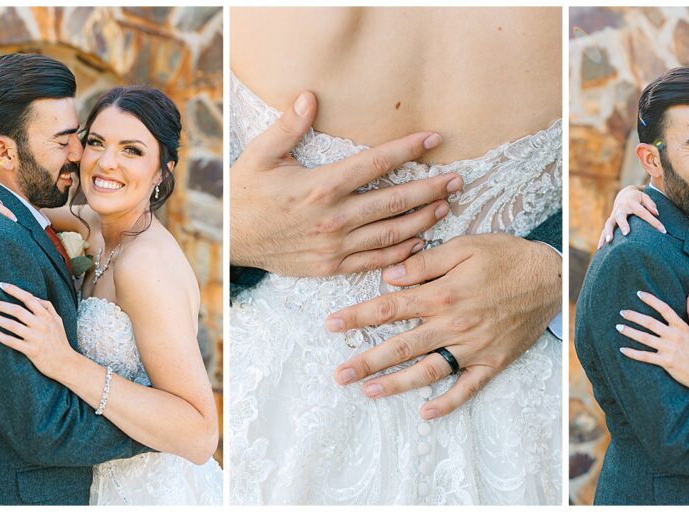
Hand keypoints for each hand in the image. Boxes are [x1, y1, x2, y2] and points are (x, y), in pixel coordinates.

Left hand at [0, 282, 75, 378]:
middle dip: (1, 305)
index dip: (14, 290)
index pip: (29, 298)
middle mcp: (42, 325)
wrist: (66, 363)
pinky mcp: (31, 350)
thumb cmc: (60, 341)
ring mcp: (36, 338)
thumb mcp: (58, 321)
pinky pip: (11, 341)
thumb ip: (48, 308)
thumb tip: (34, 298)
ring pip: (12, 325)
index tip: (1, 285)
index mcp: (48, 316)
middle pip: (17, 310)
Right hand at [230, 91, 462, 276]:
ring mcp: (335, 245)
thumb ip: (289, 127)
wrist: (230, 241)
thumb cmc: (246, 195)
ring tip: (446, 206)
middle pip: (394, 201)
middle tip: (457, 179)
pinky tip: (420, 241)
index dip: (409, 150)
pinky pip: (375, 260)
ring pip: (391, 233)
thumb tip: (309, 96)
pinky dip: (402, 253)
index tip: (434, 140)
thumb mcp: (261, 155)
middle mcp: (334, 217)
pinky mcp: (332, 265)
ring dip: (423, 220)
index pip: (376, 164)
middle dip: (430, 188)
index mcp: (321, 185)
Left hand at [327, 233, 561, 419]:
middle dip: (366, 360)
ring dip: (396, 383)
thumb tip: (390, 276)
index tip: (331, 324)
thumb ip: (426, 263)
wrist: (550, 277)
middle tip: (338, 374)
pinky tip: (426, 413)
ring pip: (428, 370)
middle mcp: (453, 325)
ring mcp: (473, 347)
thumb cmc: (505, 256)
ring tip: (368, 392)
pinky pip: (467, 387)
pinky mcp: (492, 362)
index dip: (358, 317)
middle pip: (401, 346)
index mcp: (442, 295)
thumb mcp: (465, 247)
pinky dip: (447, 402)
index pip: (390, 308)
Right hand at [597, 185, 664, 248]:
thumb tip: (656, 213)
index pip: (643, 213)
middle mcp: (620, 209)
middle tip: (626, 233)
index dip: (654, 222)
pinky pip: (604, 230)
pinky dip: (602, 238)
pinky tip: (600, 248)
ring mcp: (613, 216)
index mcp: (631, 203)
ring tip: (609, 241)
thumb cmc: (638, 199)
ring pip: (609, 224)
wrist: (624, 196)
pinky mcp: (610, 222)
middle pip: (620, 216)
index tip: (663, 230)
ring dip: (608, 232)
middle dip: (622, 224)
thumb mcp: (645, 197)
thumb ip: (651, 204)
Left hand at [617, 292, 688, 388]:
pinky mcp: (666, 362)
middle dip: (634, 316)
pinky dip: (633, 353)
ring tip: (618, 327)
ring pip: (645, 338)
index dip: (651, 300)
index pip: (664, 309)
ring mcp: (669, 349)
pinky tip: (622, 349)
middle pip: (650, 322)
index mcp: (681, 327)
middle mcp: (674, 336)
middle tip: (622, 312)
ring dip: (630, 332)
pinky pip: (645, 356)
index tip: (639, 294)